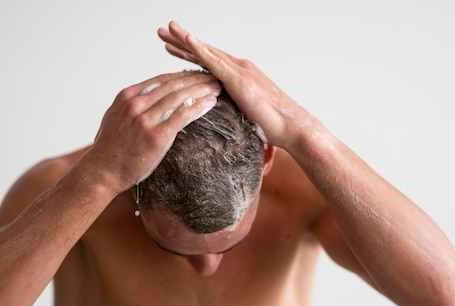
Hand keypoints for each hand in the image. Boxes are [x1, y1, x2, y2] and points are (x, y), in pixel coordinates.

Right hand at [87, 71, 220, 191]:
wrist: (102, 171)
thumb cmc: (109, 149)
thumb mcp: (115, 118)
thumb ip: (132, 107)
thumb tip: (147, 101)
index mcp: (127, 96)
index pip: (161, 79)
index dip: (182, 76)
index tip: (197, 75)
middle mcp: (136, 103)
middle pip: (173, 84)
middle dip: (196, 79)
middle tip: (213, 77)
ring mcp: (146, 118)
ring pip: (180, 97)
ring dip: (201, 90)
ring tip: (216, 88)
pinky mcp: (156, 135)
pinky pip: (183, 115)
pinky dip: (199, 106)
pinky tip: (211, 103)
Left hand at [158, 21, 310, 148]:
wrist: (292, 127)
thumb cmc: (273, 125)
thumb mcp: (245, 115)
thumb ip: (233, 109)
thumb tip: (222, 119)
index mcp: (238, 76)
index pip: (209, 61)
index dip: (189, 52)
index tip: (171, 46)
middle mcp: (239, 68)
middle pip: (205, 51)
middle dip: (182, 41)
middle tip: (162, 31)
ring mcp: (239, 71)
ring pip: (207, 51)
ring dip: (186, 39)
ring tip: (167, 29)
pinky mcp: (240, 80)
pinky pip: (215, 62)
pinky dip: (200, 50)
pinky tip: (186, 41)